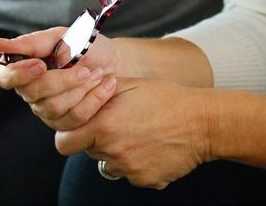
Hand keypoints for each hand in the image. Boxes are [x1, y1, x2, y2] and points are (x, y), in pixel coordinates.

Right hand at [0, 27, 122, 130]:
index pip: (4, 77)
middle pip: (32, 93)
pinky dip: (93, 99)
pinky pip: (73, 118)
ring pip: (53, 107)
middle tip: (83, 68)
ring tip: (96, 74)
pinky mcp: (65, 123)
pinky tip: (104, 86)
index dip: (18, 74)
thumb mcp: (63, 36)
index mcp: (27, 66)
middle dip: (62, 80)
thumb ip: (32, 42)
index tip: (40, 65)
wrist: (117, 63)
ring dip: (80, 88)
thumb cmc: (88, 47)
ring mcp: (47, 109)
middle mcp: (33, 90)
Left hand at [56, 78, 212, 189]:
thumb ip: (100, 93)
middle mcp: (113, 151)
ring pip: (110, 163)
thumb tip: (80, 96)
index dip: (70, 133)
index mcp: (104, 125)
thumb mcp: (130, 84)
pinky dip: (138, 161)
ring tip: (140, 132)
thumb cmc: (166, 97)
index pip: (64, 142)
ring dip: (118, 150)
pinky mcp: (145, 181)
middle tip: (119, 123)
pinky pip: (131, 173)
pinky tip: (153, 144)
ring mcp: (129, 170)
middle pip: (89, 151)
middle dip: (97, 138)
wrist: (200, 122)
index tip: (80, 127)